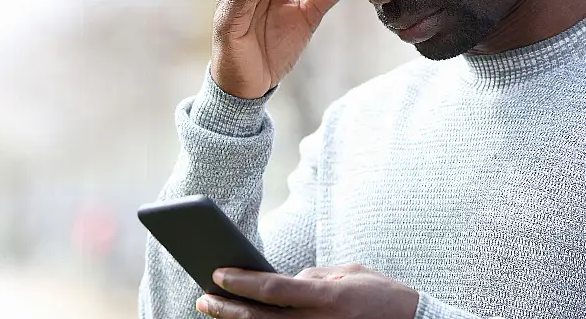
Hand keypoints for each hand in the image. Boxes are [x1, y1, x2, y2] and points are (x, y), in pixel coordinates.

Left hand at [195, 264, 419, 318]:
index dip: (242, 282)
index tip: (217, 273)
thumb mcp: (350, 272)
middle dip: (228, 309)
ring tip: (215, 313)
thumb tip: (285, 281)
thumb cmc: (382, 295)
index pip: (274, 289)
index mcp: (328, 297)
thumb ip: (314, 275)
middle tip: (203, 298)